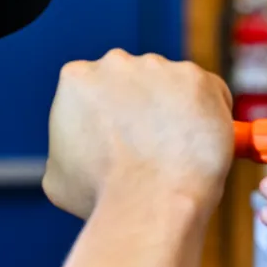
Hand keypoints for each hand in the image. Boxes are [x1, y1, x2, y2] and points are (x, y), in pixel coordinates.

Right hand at [43, 50, 233, 218]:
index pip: (97, 89)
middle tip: (150, 147)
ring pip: (173, 85)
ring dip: (176, 110)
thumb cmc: (101, 196)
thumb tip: (80, 153)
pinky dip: (209, 114)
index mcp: (76, 79)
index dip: (110, 118)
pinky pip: (209, 92)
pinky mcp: (197, 78)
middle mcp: (115, 63)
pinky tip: (199, 144)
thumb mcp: (57, 174)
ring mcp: (159, 68)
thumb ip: (66, 148)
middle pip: (135, 81)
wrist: (147, 204)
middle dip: (144, 108)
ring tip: (176, 152)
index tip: (121, 140)